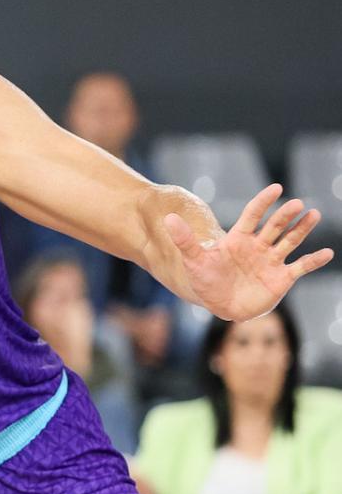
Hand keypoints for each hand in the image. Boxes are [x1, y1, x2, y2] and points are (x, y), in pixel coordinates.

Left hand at [163, 184, 332, 321]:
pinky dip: (313, 261)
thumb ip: (185, 240)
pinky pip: (301, 267)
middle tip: (297, 204)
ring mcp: (271, 261)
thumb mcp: (194, 260)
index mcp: (239, 238)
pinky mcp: (282, 278)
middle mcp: (258, 246)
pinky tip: (328, 253)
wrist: (219, 305)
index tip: (276, 188)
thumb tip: (168, 219)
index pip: (253, 215)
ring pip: (290, 241)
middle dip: (285, 215)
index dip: (263, 201)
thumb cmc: (205, 280)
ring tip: (314, 214)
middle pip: (274, 226)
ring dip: (302, 229)